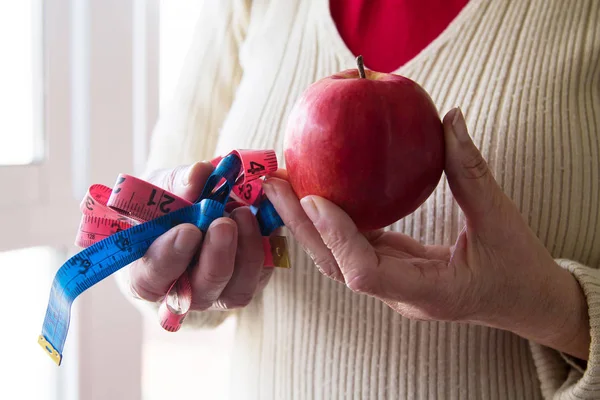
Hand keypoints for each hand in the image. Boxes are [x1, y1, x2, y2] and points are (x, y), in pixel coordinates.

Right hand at [127, 162, 270, 310]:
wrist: (199, 208)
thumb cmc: (169, 204)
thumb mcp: (164, 186)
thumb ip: (177, 182)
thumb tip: (198, 176)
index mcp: (147, 274)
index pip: (151, 279)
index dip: (170, 257)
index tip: (188, 230)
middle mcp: (183, 294)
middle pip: (200, 291)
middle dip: (216, 257)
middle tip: (223, 223)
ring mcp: (219, 292)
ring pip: (237, 291)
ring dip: (245, 251)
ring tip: (244, 213)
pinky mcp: (249, 283)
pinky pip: (262, 276)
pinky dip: (264, 246)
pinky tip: (259, 218)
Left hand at [264, 108, 589, 358]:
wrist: (526, 302)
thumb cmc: (519, 268)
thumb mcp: (501, 219)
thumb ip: (471, 171)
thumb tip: (449, 118)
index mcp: (428, 292)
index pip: (366, 273)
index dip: (337, 236)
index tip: (314, 198)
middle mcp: (399, 294)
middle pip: (335, 265)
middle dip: (301, 225)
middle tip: (273, 182)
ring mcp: (391, 286)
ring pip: (337, 259)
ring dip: (306, 223)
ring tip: (282, 183)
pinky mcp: (391, 271)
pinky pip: (352, 247)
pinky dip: (330, 220)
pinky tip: (315, 190)